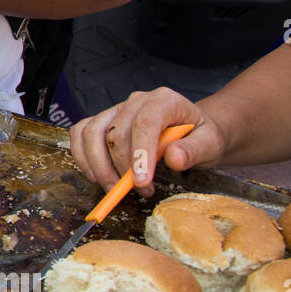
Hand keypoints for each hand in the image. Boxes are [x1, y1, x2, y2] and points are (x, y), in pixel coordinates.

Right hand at [69, 88, 228, 197]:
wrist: (193, 132)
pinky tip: (97, 175)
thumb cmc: (200, 137)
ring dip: (98, 166)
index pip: (144, 123)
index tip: (140, 182)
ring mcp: (116, 110)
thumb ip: (194, 150)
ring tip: (115, 188)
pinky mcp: (103, 121)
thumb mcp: (210, 144)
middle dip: (121, 168)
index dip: (139, 154)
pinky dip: (83, 157)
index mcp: (164, 100)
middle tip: (138, 190)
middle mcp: (136, 101)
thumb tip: (174, 158)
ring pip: (91, 133)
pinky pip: (80, 134)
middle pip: (115, 132)